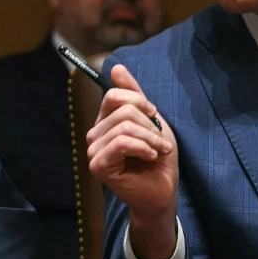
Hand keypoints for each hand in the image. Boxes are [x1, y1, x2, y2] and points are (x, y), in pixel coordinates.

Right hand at [86, 64, 178, 258]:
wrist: (163, 191)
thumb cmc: (158, 158)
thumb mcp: (151, 120)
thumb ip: (134, 95)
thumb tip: (116, 67)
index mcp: (105, 123)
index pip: (114, 95)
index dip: (139, 101)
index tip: (154, 116)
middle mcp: (95, 135)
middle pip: (123, 110)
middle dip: (150, 125)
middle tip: (161, 143)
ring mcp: (94, 151)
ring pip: (124, 126)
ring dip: (151, 139)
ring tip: (159, 151)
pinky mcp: (98, 165)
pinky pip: (121, 142)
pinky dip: (143, 148)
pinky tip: (151, 158)